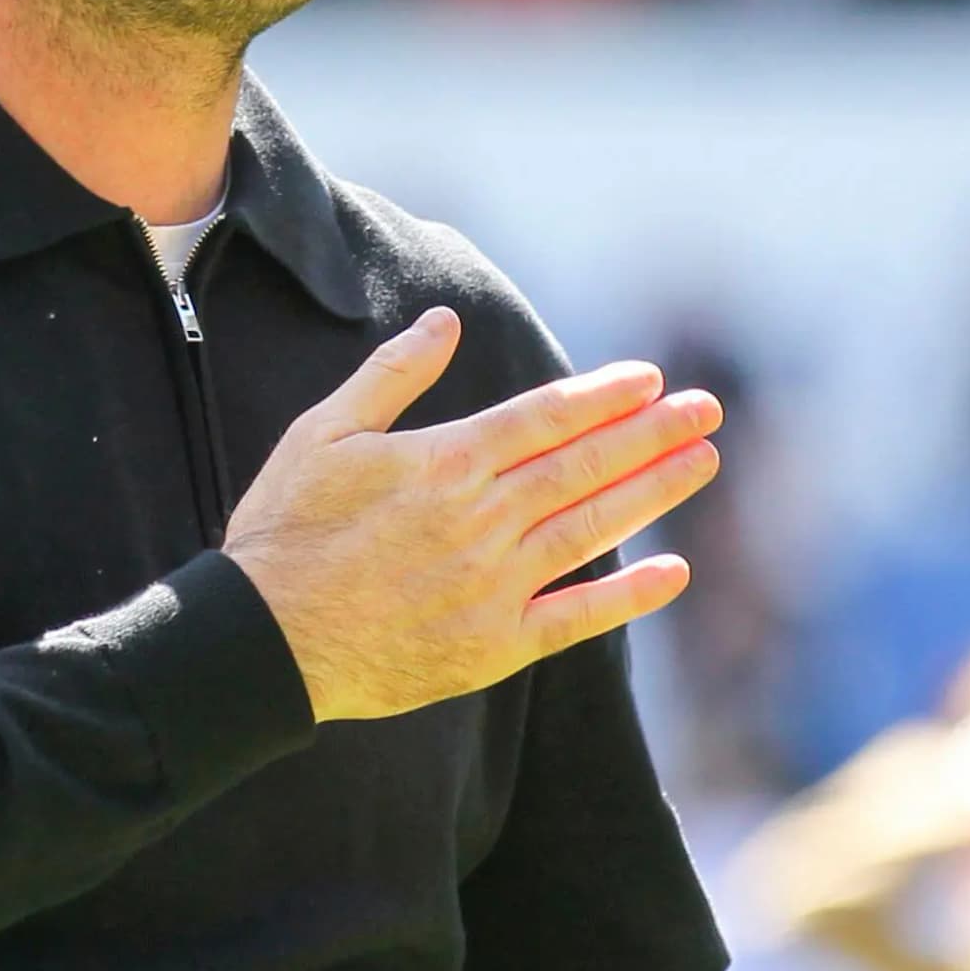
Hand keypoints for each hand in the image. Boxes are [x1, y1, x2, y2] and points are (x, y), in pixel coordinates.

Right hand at [226, 308, 720, 723]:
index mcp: (444, 463)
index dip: (605, 397)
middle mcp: (480, 521)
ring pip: (592, 529)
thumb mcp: (324, 433)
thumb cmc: (285, 530)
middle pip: (584, 466)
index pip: (545, 418)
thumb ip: (392, 376)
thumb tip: (445, 324)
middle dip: (652, 433)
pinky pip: (575, 618)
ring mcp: (492, 587)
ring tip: (703, 462)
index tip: (651, 380)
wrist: (263, 641)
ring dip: (654, 493)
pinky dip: (628, 597)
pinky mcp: (493, 647)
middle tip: (707, 409)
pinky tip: (675, 573)